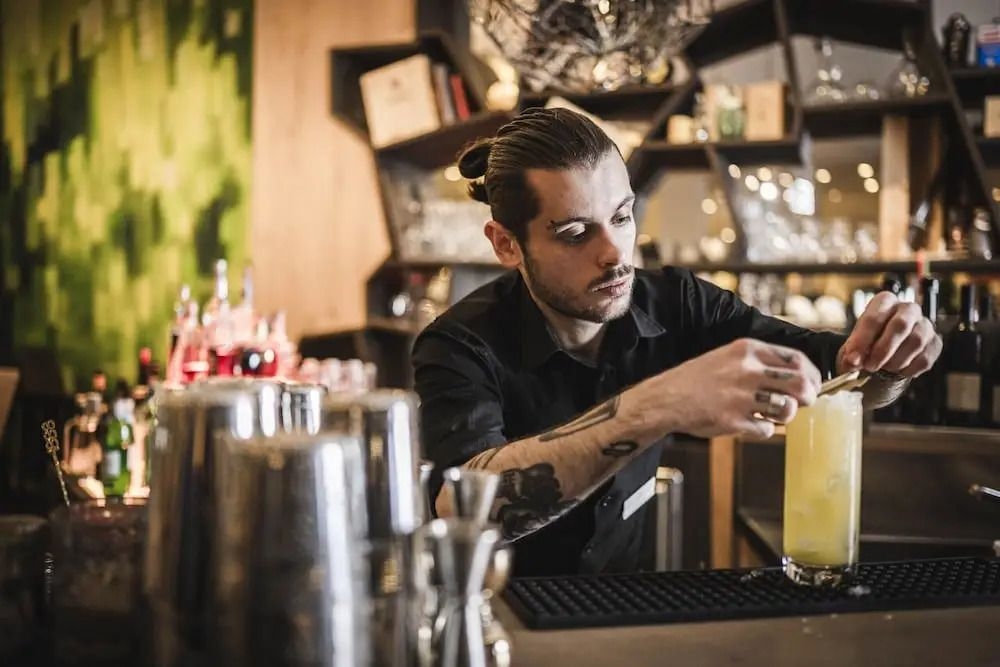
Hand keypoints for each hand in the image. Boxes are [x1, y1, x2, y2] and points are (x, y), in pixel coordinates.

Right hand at [630, 338, 820, 439]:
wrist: (666, 399)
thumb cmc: (698, 379)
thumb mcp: (729, 357)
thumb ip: (760, 363)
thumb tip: (798, 379)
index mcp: (747, 350)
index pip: (797, 360)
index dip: (813, 376)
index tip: (813, 385)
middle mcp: (747, 371)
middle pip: (800, 385)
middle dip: (808, 397)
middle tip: (802, 403)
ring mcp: (740, 397)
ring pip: (787, 409)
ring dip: (785, 416)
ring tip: (770, 414)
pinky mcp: (733, 421)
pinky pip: (765, 429)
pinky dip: (761, 429)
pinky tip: (746, 423)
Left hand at [838, 292, 941, 377]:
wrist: (886, 353)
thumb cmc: (868, 344)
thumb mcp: (854, 346)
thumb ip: (851, 353)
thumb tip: (852, 363)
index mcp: (884, 302)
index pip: (874, 318)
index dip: (861, 341)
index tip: (853, 360)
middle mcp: (907, 309)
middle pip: (900, 325)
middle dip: (883, 350)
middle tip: (870, 366)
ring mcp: (925, 325)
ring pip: (916, 342)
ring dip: (896, 361)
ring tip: (883, 368)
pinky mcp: (935, 343)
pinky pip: (925, 358)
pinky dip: (909, 369)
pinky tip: (898, 370)